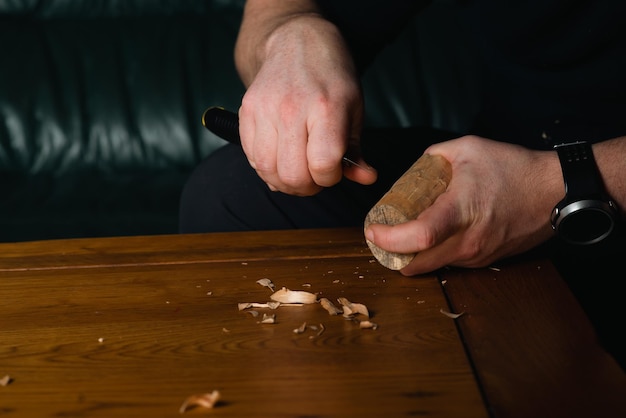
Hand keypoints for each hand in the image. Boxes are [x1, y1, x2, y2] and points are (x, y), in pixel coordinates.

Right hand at [237, 14, 376, 195]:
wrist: (297, 42)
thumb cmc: (331, 78)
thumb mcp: (353, 110)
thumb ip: (355, 150)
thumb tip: (366, 178)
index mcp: (326, 108)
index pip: (322, 164)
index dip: (330, 178)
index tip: (333, 169)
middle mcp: (292, 108)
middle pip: (293, 174)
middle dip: (308, 186)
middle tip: (315, 175)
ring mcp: (265, 109)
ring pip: (267, 170)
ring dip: (285, 181)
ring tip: (297, 170)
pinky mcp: (246, 111)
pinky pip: (251, 157)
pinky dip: (266, 167)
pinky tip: (280, 158)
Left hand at [365, 135, 563, 274]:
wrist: (556, 192)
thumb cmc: (514, 167)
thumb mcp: (468, 148)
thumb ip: (433, 156)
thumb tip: (413, 171)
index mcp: (460, 211)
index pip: (417, 237)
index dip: (387, 238)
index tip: (372, 230)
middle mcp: (468, 241)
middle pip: (416, 265)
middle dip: (392, 255)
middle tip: (382, 236)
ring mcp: (478, 255)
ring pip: (432, 267)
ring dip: (413, 257)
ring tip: (406, 234)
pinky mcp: (486, 261)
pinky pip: (451, 263)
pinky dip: (435, 254)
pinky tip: (435, 235)